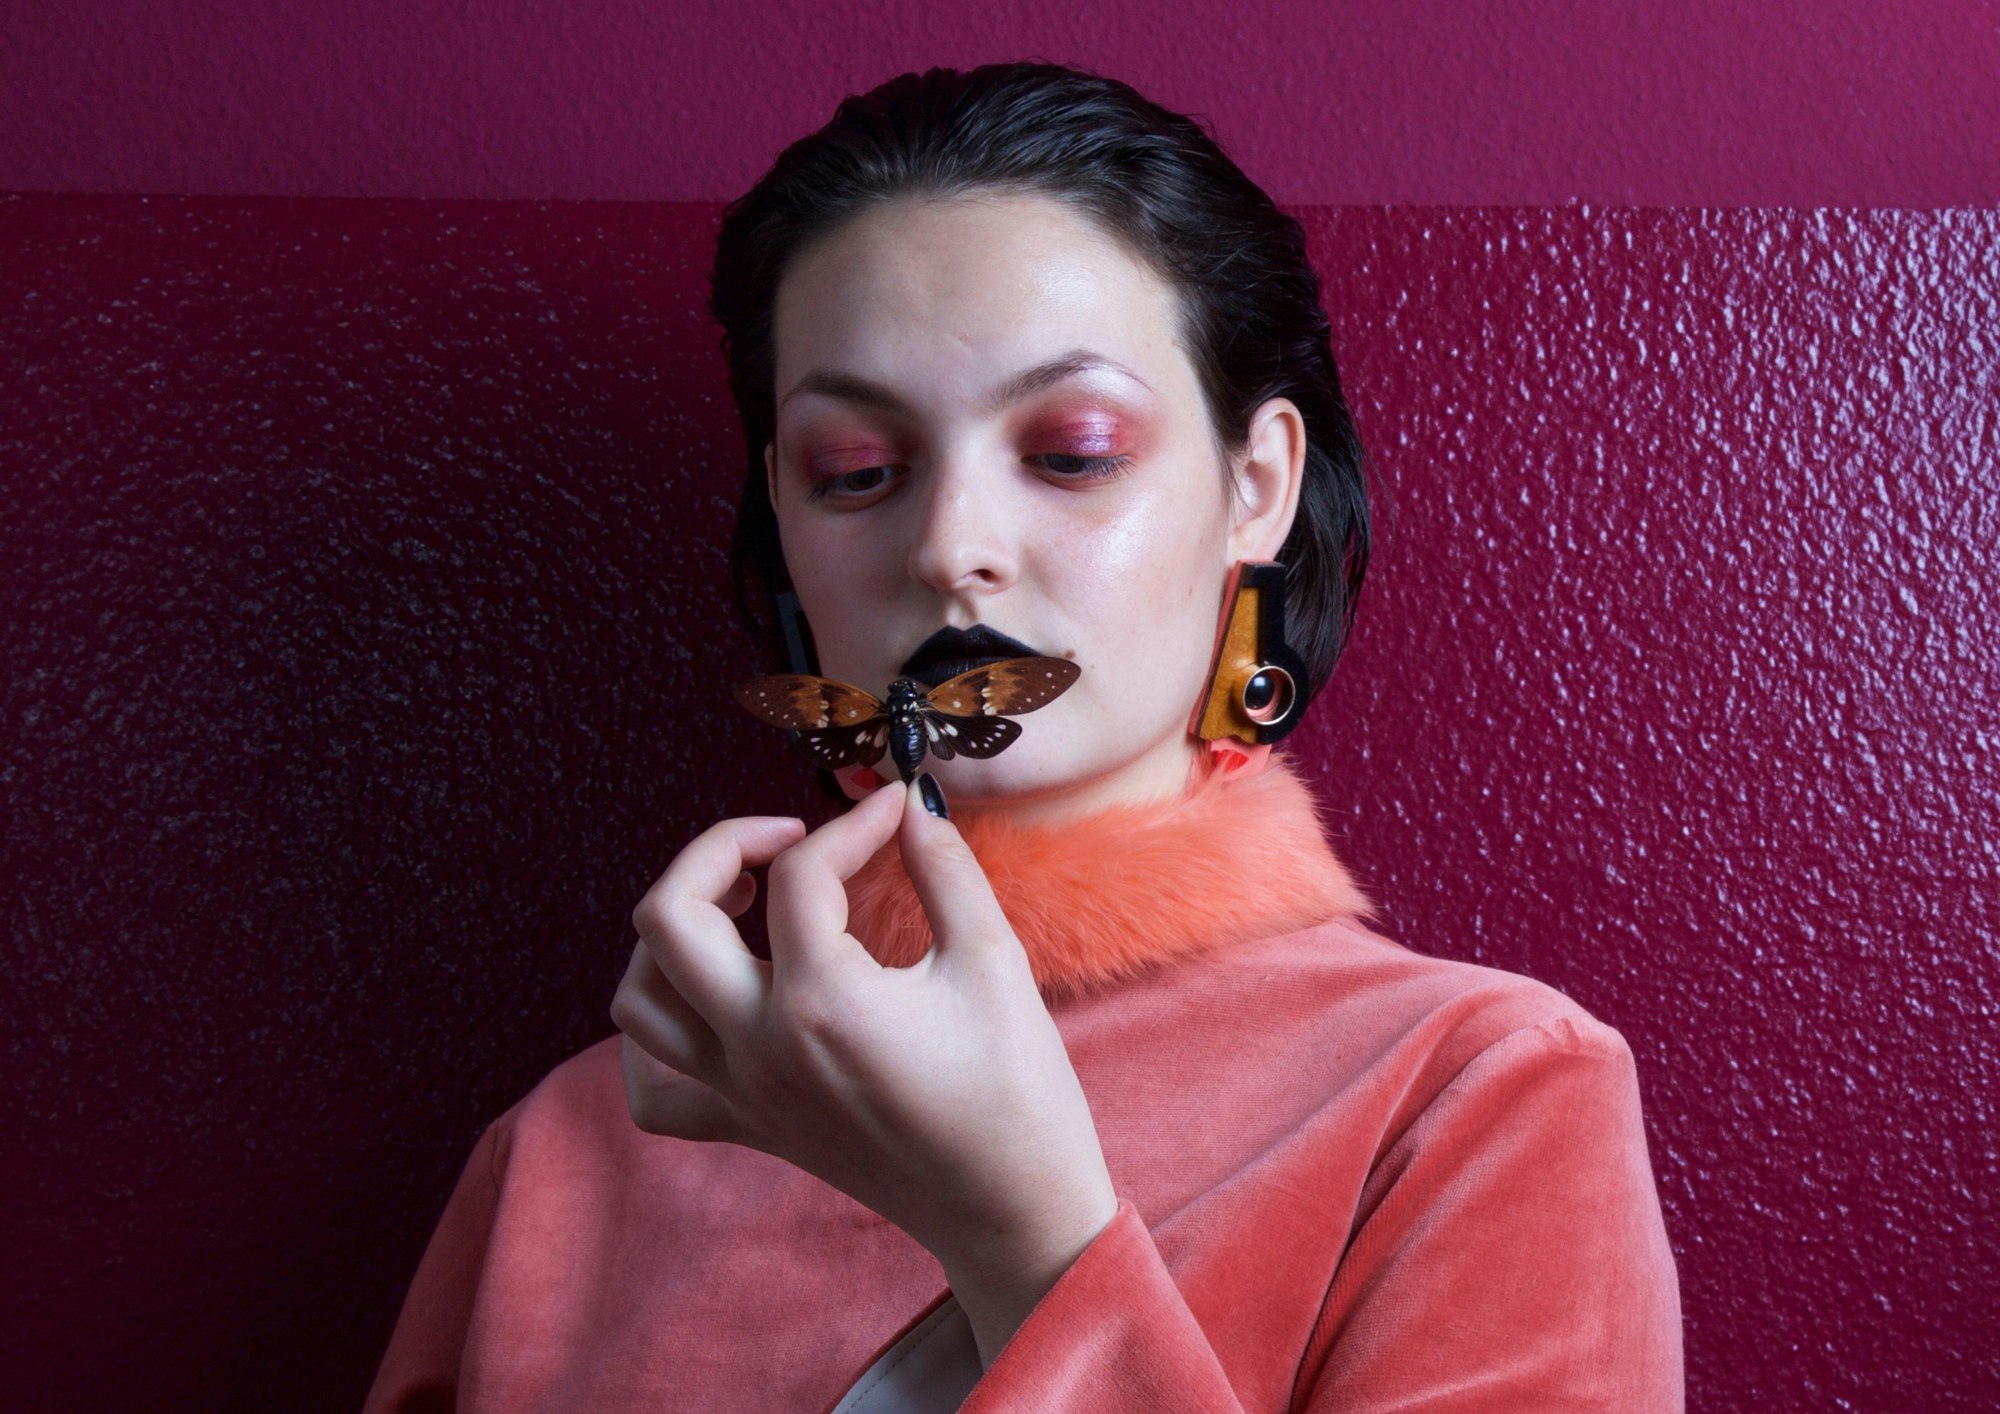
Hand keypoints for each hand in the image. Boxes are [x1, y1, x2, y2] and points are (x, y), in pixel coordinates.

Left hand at [611, 777, 1119, 1362]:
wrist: (1011, 1208)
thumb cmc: (1016, 1091)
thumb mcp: (993, 962)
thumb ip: (945, 871)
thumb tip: (911, 809)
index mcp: (823, 1000)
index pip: (802, 873)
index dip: (852, 823)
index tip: (893, 810)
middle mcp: (761, 1045)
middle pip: (669, 918)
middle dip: (719, 849)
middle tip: (786, 840)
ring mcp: (745, 1091)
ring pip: (639, 998)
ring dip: (670, 934)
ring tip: (739, 908)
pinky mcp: (749, 1126)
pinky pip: (652, 1087)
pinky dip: (654, 1036)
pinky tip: (705, 999)